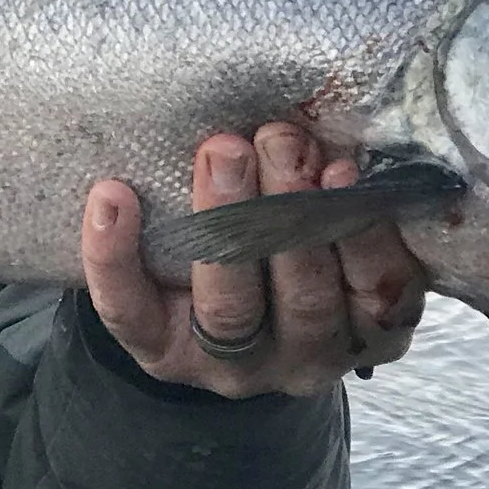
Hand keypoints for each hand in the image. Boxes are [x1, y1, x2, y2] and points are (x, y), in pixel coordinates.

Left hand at [80, 123, 428, 397]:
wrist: (209, 312)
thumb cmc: (291, 241)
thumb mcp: (337, 227)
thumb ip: (339, 188)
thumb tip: (330, 124)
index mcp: (366, 326)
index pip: (376, 288)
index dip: (363, 231)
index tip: (343, 165)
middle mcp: (305, 356)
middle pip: (304, 296)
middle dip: (290, 211)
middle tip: (277, 139)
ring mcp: (232, 364)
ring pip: (228, 309)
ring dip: (225, 221)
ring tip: (221, 151)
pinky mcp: (162, 357)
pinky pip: (131, 312)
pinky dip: (116, 255)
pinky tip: (112, 195)